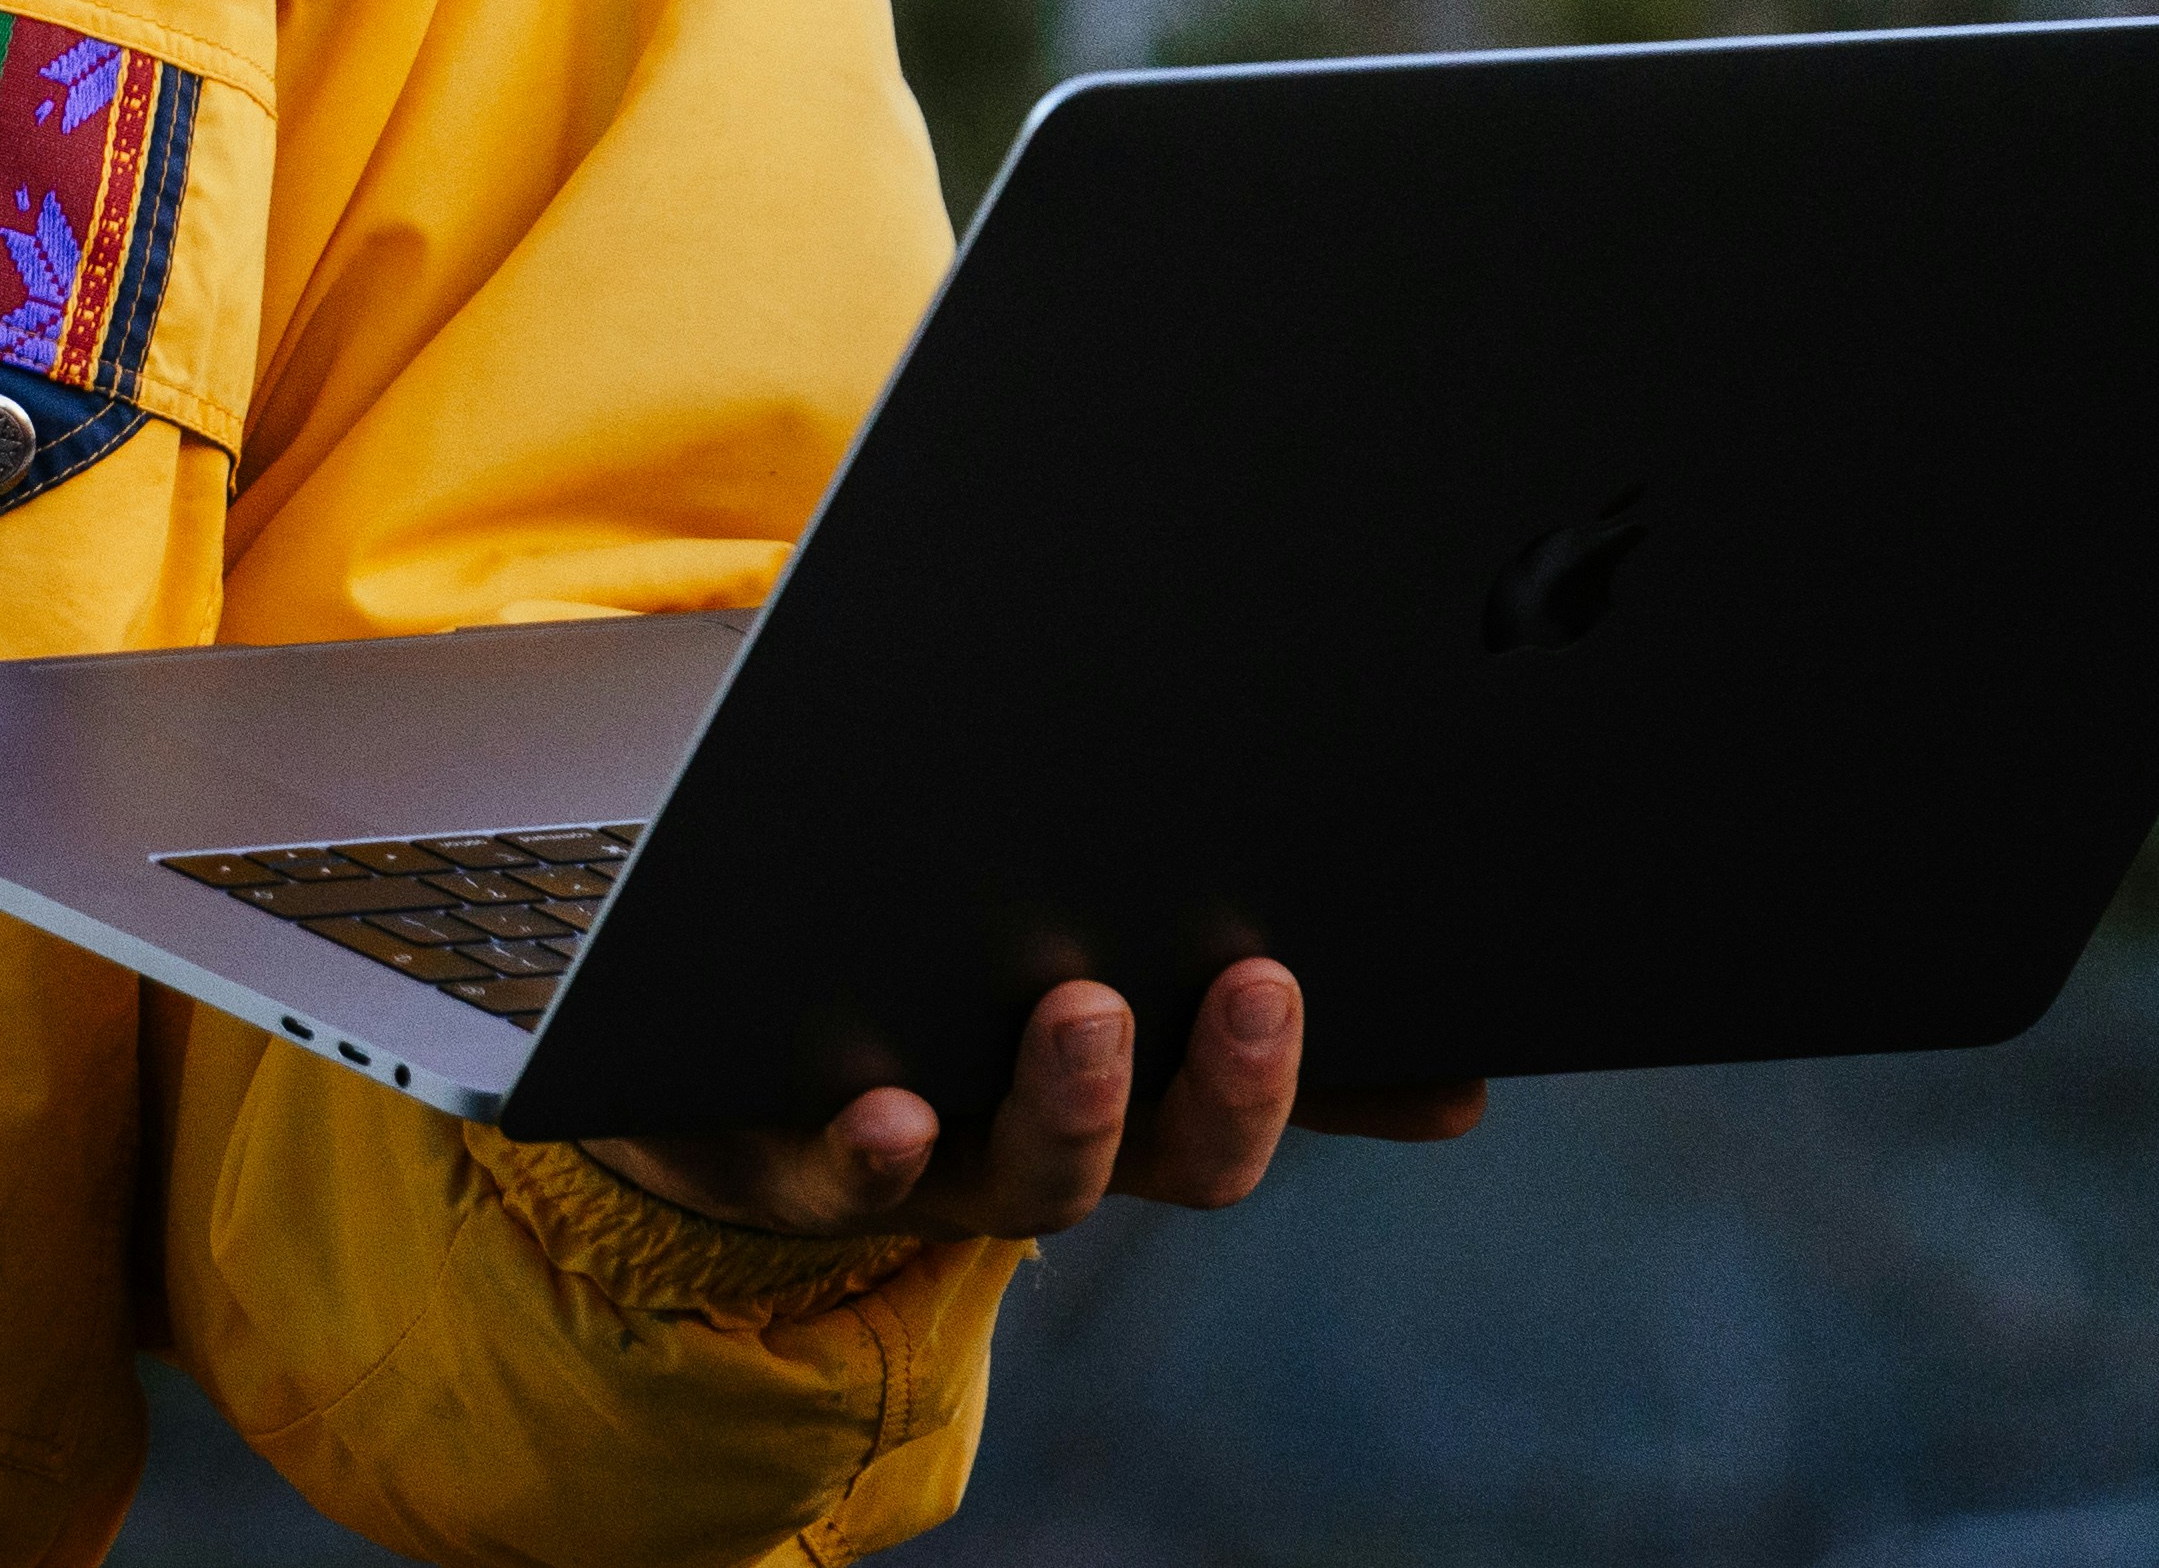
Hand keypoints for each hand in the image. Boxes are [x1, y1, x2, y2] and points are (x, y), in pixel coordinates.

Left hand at [577, 960, 1482, 1239]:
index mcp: (1120, 1102)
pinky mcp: (782, 1158)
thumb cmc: (922, 1009)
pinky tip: (892, 1107)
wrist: (698, 1068)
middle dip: (1226, 1082)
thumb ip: (1237, 1028)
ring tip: (1088, 1007)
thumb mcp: (1087, 1001)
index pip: (1254, 1108)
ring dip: (1069, 1099)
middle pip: (1162, 1156)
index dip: (1337, 1084)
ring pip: (1017, 1172)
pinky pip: (833, 1174)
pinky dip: (872, 1147)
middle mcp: (1037, 1153)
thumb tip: (1459, 1081)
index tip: (1445, 1056)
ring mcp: (921, 1164)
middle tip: (1265, 985)